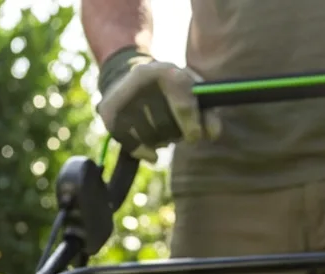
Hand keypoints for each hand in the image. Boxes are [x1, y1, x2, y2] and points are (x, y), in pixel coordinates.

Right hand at [97, 47, 219, 162]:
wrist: (125, 75)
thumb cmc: (168, 87)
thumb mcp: (190, 90)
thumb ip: (207, 111)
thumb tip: (213, 134)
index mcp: (166, 71)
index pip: (183, 106)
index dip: (192, 125)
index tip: (195, 137)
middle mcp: (142, 80)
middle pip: (166, 126)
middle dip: (176, 134)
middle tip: (180, 134)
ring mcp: (124, 97)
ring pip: (150, 137)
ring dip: (161, 142)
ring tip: (161, 131)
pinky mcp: (110, 115)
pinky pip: (133, 145)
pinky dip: (145, 152)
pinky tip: (150, 148)